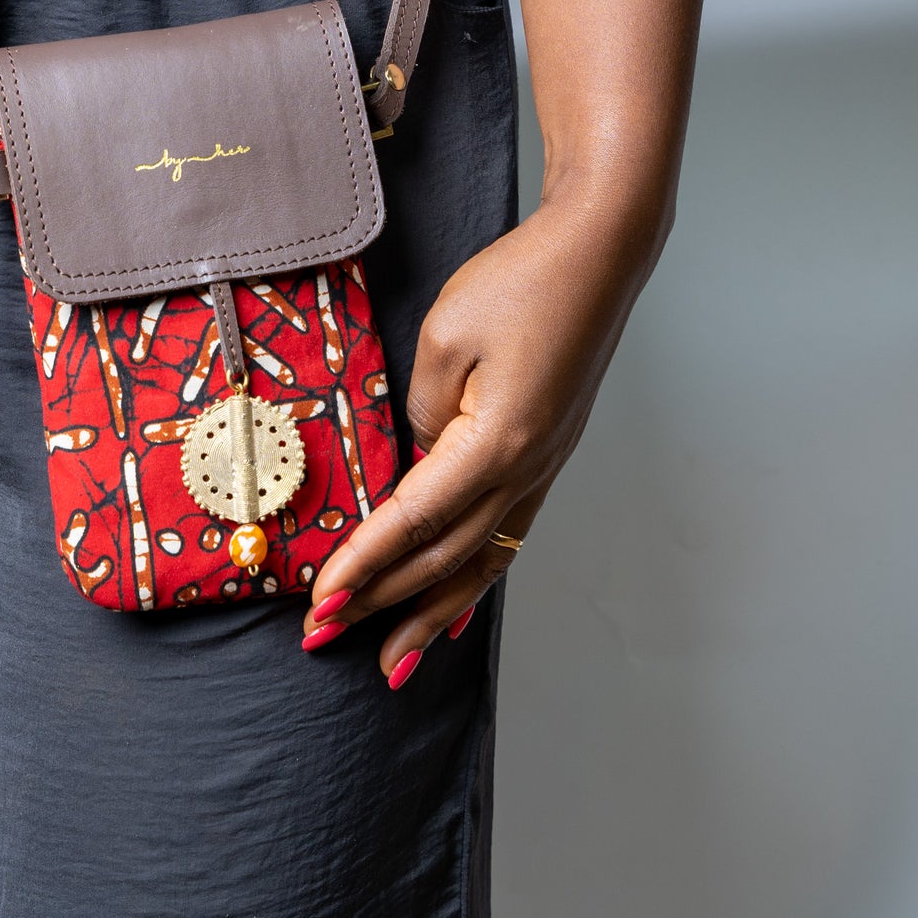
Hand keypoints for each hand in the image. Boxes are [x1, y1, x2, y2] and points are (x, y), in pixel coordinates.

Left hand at [302, 184, 663, 683]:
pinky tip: (456, 605)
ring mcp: (543, 468)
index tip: (320, 603)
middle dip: (383, 603)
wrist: (597, 255)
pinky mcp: (546, 456)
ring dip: (432, 612)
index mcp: (497, 444)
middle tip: (326, 637)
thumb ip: (420, 412)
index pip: (412, 521)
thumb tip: (413, 461)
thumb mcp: (445, 337)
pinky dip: (474, 579)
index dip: (363, 566)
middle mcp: (527, 470)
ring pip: (482, 561)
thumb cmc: (521, 283)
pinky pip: (505, 536)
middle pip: (444, 557)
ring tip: (393, 661)